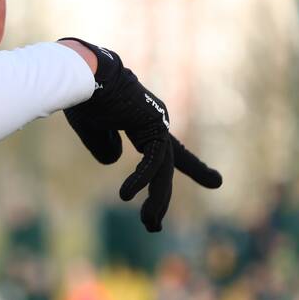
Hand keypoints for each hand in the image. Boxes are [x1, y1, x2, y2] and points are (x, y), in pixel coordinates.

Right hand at [60, 37, 222, 231]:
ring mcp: (157, 122)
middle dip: (162, 196)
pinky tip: (126, 195)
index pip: (165, 151)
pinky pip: (151, 160)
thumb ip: (102, 145)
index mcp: (142, 121)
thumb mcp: (91, 128)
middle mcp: (155, 122)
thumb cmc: (83, 95)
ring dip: (156, 199)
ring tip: (150, 224)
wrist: (82, 74)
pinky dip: (140, 178)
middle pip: (166, 165)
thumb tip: (114, 162)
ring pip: (163, 168)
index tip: (216, 181)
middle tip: (154, 225)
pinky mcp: (153, 125)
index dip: (191, 167)